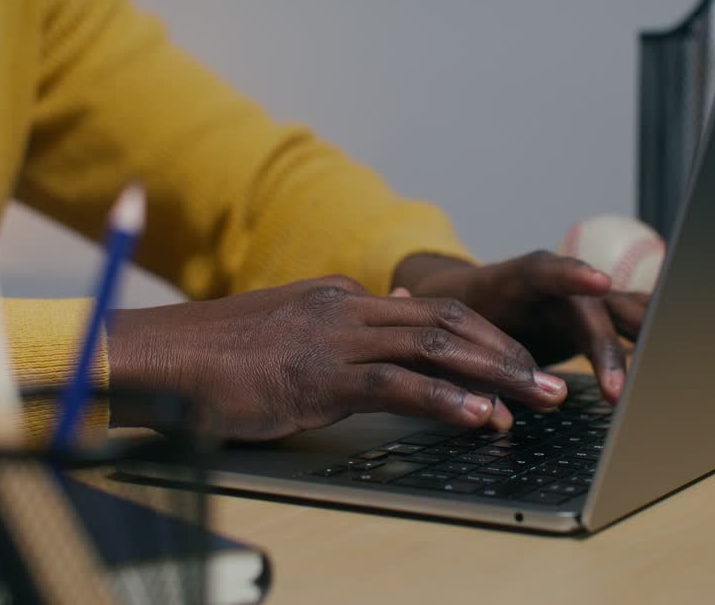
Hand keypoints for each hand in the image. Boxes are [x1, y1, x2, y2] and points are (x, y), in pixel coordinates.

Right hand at [105, 275, 567, 439]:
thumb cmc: (218, 355)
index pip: (434, 310)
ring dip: (497, 375)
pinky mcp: (320, 376)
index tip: (520, 362)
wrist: (160, 356)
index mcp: (343, 297)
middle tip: (554, 382)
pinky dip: (447, 400)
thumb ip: (345, 326)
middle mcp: (348, 308)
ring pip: (438, 348)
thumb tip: (399, 315)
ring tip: (540, 399)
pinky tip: (482, 417)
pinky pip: (399, 386)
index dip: (486, 336)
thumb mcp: (292, 329)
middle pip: (451, 322)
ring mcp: (336, 339)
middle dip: (509, 352)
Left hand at [393, 251, 650, 402]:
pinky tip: (664, 382)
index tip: (597, 282)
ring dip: (638, 350)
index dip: (572, 274)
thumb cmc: (447, 312)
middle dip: (609, 347)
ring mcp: (583, 306)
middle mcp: (558, 288)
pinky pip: (628, 336)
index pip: (547, 270)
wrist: (460, 303)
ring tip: (652, 389)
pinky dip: (645, 354)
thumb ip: (451, 344)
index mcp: (517, 278)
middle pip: (595, 307)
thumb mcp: (443, 325)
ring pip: (624, 317)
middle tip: (616, 389)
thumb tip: (445, 358)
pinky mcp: (594, 328)